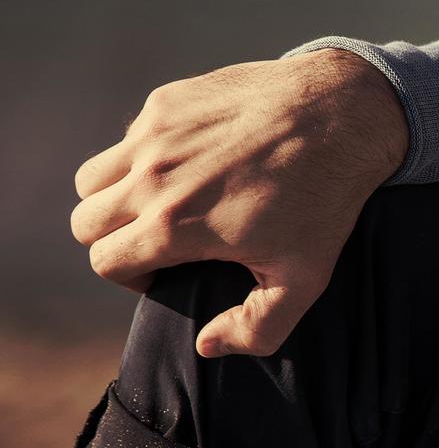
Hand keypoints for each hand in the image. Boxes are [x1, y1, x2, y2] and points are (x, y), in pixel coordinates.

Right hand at [70, 50, 407, 355]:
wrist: (344, 114)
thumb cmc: (326, 200)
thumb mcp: (305, 277)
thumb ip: (256, 327)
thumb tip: (206, 345)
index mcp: (173, 225)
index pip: (105, 262)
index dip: (131, 277)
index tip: (163, 273)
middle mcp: (151, 178)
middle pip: (86, 222)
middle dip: (112, 241)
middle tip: (155, 243)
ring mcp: (154, 134)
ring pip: (93, 178)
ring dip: (114, 197)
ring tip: (160, 206)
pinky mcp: (166, 101)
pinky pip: (130, 138)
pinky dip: (144, 157)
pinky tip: (193, 165)